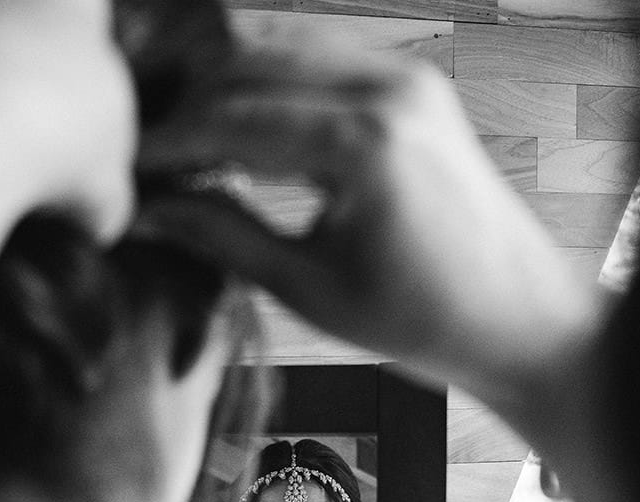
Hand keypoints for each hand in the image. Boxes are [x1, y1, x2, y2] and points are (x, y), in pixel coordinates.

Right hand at [138, 44, 592, 419]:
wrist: (518, 316)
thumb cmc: (424, 319)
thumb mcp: (308, 289)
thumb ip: (222, 236)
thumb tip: (146, 209)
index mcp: (365, 143)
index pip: (230, 116)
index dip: (165, 141)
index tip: (121, 167)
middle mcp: (390, 90)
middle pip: (248, 59)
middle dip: (183, 97)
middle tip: (135, 143)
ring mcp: (406, 77)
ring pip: (279, 44)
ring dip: (220, 81)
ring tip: (175, 132)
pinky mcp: (411, 83)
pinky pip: (318, 57)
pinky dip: (266, 81)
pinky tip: (233, 127)